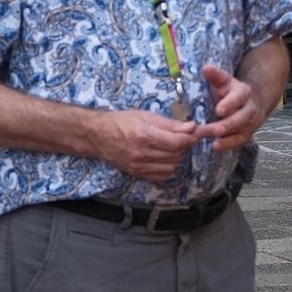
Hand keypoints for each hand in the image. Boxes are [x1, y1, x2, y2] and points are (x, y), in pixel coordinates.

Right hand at [86, 110, 202, 184]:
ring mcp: (138, 165)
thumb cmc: (120, 121)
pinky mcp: (137, 173)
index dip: (189, 138)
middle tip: (180, 137)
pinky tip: (162, 158)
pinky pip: (161, 176)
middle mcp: (141, 153)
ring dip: (175, 157)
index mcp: (144, 135)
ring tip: (169, 147)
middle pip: (175, 154)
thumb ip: (170, 124)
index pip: (176, 142)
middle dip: (182, 145)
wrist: (98, 135)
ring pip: (170, 167)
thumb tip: (191, 127)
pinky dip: (167, 168)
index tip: (193, 133)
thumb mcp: (145, 116)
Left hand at [198, 62, 270, 151]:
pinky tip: (215, 147)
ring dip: (225, 137)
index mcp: (243, 92)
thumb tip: (206, 68)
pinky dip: (228, 145)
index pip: (239, 97)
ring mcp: (249, 123)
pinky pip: (238, 141)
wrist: (248, 102)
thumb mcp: (223, 80)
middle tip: (209, 130)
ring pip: (240, 131)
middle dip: (226, 125)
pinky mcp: (246, 134)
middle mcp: (249, 108)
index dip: (230, 104)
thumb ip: (215, 76)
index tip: (219, 110)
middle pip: (241, 117)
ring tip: (210, 141)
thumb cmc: (230, 91)